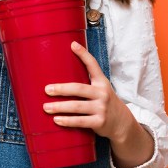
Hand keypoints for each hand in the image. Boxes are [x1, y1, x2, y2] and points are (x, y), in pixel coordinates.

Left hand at [43, 41, 154, 167]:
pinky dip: (67, 121)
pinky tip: (56, 120)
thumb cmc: (104, 102)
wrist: (121, 123)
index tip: (72, 45)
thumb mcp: (101, 88)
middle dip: (61, 89)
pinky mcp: (99, 122)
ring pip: (77, 107)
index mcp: (101, 82)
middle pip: (79, 89)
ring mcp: (101, 108)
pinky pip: (80, 121)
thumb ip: (87, 80)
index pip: (93, 65)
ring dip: (60, 107)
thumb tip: (63, 67)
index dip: (83, 54)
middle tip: (47, 89)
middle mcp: (102, 93)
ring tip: (46, 107)